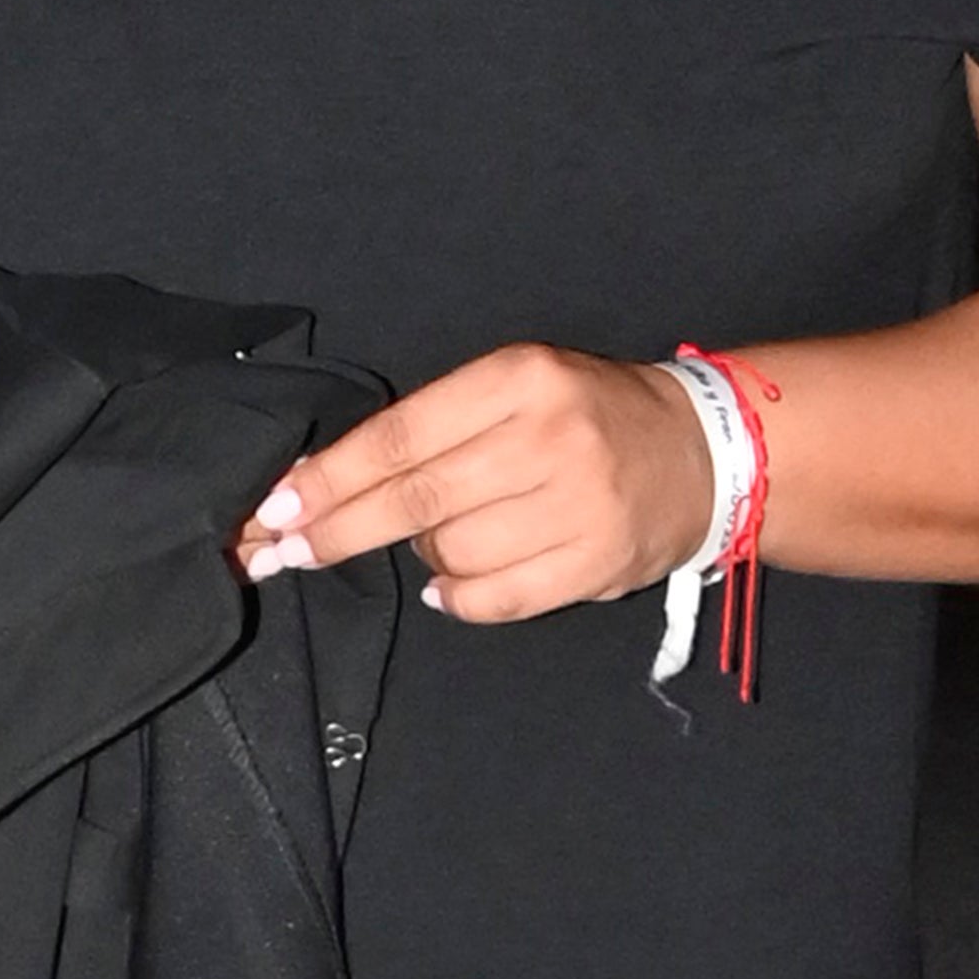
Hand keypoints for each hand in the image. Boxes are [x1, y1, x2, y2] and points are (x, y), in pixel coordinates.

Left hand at [238, 344, 714, 626]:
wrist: (703, 452)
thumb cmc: (580, 414)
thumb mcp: (509, 386)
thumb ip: (427, 427)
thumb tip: (319, 483)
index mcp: (518, 379)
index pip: (400, 435)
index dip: (331, 476)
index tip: (275, 505)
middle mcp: (549, 440)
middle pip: (415, 499)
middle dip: (336, 530)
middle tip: (277, 550)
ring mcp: (580, 508)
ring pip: (451, 552)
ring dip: (422, 554)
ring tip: (440, 536)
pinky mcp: (599, 565)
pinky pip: (496, 599)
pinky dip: (457, 599)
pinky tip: (450, 585)